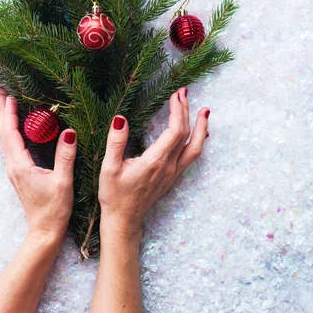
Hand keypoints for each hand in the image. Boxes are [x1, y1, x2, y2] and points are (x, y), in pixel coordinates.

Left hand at [0, 89, 76, 244]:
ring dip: (5, 120)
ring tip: (7, 103)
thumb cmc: (54, 209)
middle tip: (3, 90)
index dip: (9, 113)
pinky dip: (11, 131)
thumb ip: (65, 155)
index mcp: (20, 165)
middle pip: (3, 133)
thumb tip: (69, 131)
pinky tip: (18, 126)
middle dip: (3, 111)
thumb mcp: (63, 181)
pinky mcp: (19, 173)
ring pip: (5, 139)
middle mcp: (13, 166)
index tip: (9, 94)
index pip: (10, 133)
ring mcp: (14, 170)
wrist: (44, 231)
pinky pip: (11, 146)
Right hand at [98, 87, 208, 240]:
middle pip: (186, 135)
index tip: (176, 95)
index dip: (178, 111)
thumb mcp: (109, 168)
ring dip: (200, 128)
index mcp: (155, 162)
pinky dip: (197, 141)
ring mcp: (173, 173)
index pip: (175, 131)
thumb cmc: (114, 194)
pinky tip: (197, 134)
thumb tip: (121, 118)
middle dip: (186, 111)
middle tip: (183, 92)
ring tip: (203, 111)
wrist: (123, 220)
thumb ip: (116, 142)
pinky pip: (191, 156)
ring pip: (195, 148)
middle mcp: (169, 167)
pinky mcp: (172, 178)